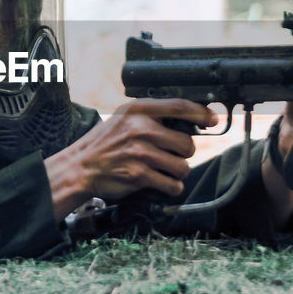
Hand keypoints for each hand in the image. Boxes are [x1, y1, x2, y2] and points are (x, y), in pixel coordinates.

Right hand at [43, 98, 215, 218]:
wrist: (80, 167)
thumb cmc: (104, 143)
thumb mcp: (123, 118)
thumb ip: (151, 116)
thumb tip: (188, 121)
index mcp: (138, 111)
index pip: (179, 106)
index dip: (201, 113)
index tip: (212, 120)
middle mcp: (141, 129)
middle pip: (187, 143)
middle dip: (183, 153)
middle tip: (171, 155)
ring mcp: (141, 153)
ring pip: (182, 166)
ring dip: (177, 172)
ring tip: (165, 170)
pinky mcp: (140, 175)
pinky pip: (172, 185)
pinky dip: (171, 187)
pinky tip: (161, 183)